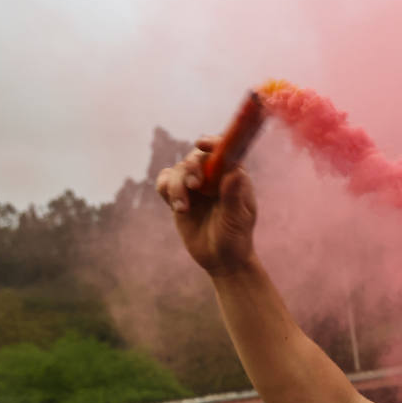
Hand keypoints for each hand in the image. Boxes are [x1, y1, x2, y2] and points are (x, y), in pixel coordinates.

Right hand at [155, 136, 258, 276]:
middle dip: (191, 168)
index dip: (212, 143)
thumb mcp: (236, 219)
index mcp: (234, 177)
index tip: (201, 145)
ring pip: (178, 170)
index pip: (223, 150)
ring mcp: (196, 186)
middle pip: (196, 157)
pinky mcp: (180, 196)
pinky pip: (165, 181)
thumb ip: (233, 196)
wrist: (221, 260)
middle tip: (194, 186)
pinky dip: (166, 189)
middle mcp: (214, 177)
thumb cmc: (236, 239)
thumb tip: (234, 171)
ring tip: (183, 208)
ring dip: (176, 186)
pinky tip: (177, 207)